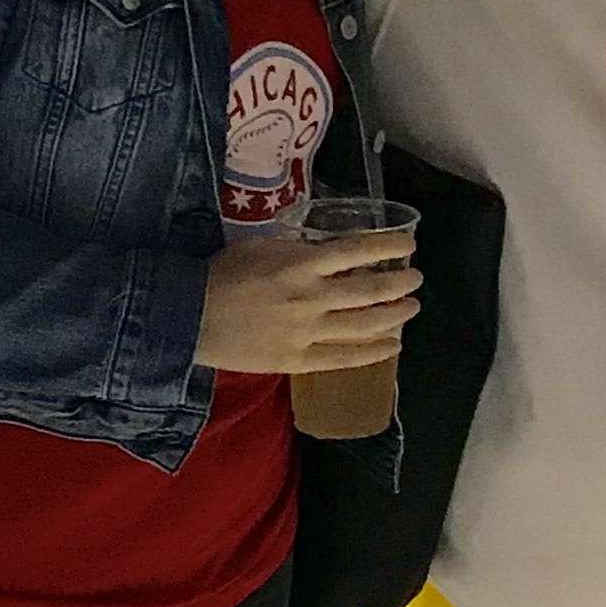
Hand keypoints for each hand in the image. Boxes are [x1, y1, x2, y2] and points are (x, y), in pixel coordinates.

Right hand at [195, 230, 421, 376]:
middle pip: (371, 291)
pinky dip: (374, 353)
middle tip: (416, 279)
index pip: (358, 250)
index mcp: (300, 263)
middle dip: (401, 284)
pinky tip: (392, 346)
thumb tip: (330, 250)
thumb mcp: (262, 246)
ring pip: (365, 325)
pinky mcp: (298, 361)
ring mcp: (306, 332)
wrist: (188, 317)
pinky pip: (344, 358)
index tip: (409, 245)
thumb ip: (299, 248)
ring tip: (412, 307)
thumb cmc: (222, 274)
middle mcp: (311, 297)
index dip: (390, 247)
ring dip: (395, 316)